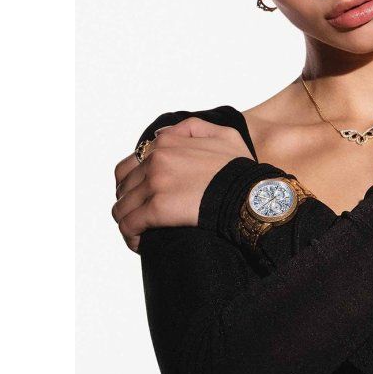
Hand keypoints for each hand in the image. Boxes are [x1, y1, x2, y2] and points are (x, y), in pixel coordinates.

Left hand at [112, 118, 253, 252]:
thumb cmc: (242, 168)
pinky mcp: (157, 208)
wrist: (251, 192)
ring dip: (128, 221)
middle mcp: (155, 159)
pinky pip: (129, 225)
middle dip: (130, 203)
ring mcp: (154, 183)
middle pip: (123, 187)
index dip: (134, 185)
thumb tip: (166, 134)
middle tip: (142, 218)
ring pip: (121, 207)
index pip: (130, 165)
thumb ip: (192, 128)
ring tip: (140, 234)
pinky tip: (141, 245)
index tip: (145, 200)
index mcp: (166, 142)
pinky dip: (131, 237)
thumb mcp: (224, 135)